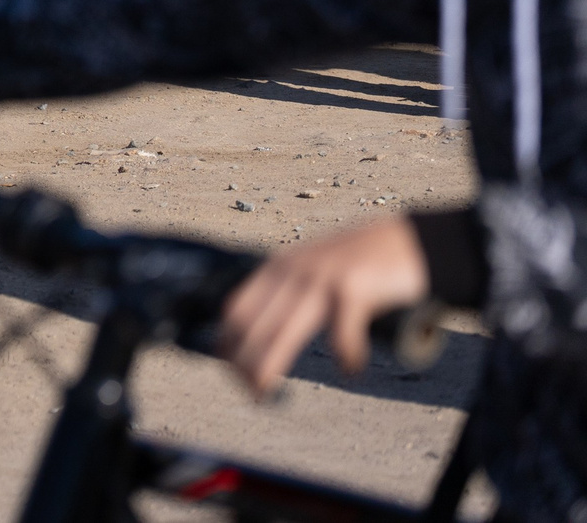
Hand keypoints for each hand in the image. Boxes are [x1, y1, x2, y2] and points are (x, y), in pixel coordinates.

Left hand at [217, 215, 427, 394]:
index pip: (236, 309)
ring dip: (268, 365)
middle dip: (244, 362)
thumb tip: (262, 335)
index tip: (233, 373)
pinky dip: (345, 355)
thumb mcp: (311, 271)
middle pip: (252, 324)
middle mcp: (293, 271)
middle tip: (252, 393)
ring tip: (266, 391)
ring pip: (281, 330)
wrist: (406, 241)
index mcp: (278, 268)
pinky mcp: (354, 286)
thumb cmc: (358, 266)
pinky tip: (351, 369)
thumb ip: (289, 293)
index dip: (228, 343)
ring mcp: (322, 277)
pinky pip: (342, 331)